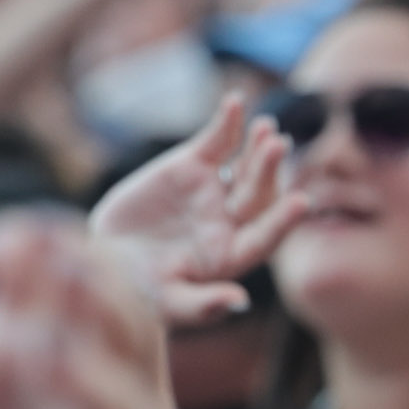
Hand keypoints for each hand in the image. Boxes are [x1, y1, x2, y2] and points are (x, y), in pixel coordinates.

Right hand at [87, 95, 302, 325]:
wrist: (105, 260)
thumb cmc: (138, 292)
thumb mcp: (167, 303)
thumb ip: (203, 305)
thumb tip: (241, 302)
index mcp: (233, 256)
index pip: (265, 236)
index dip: (283, 220)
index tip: (303, 202)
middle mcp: (231, 222)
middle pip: (259, 195)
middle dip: (268, 172)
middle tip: (277, 146)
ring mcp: (214, 191)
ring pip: (245, 165)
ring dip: (257, 147)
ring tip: (266, 128)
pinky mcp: (192, 166)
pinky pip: (216, 142)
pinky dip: (226, 123)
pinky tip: (235, 102)